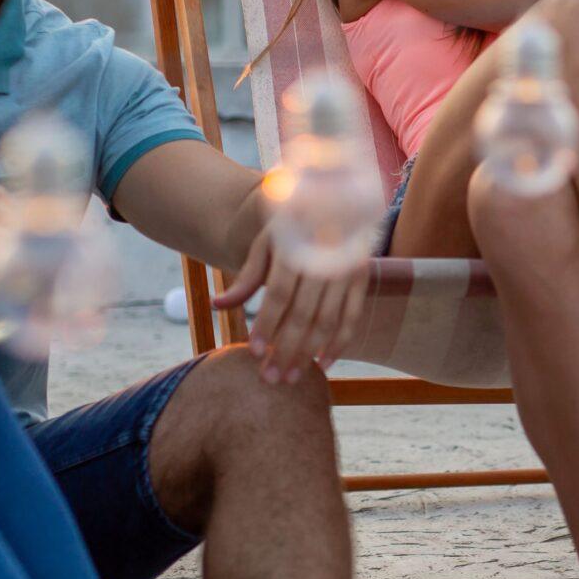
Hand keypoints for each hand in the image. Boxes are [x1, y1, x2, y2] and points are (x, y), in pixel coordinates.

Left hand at [215, 225, 370, 383]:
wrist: (335, 201)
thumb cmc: (292, 227)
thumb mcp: (267, 243)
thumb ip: (246, 277)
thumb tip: (217, 306)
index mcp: (295, 246)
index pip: (279, 294)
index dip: (267, 324)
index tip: (254, 351)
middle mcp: (324, 259)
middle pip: (303, 314)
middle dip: (285, 349)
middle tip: (270, 377)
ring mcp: (346, 270)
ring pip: (328, 321)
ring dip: (309, 353)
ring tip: (291, 377)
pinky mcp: (362, 279)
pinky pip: (352, 317)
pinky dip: (340, 343)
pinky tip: (324, 364)